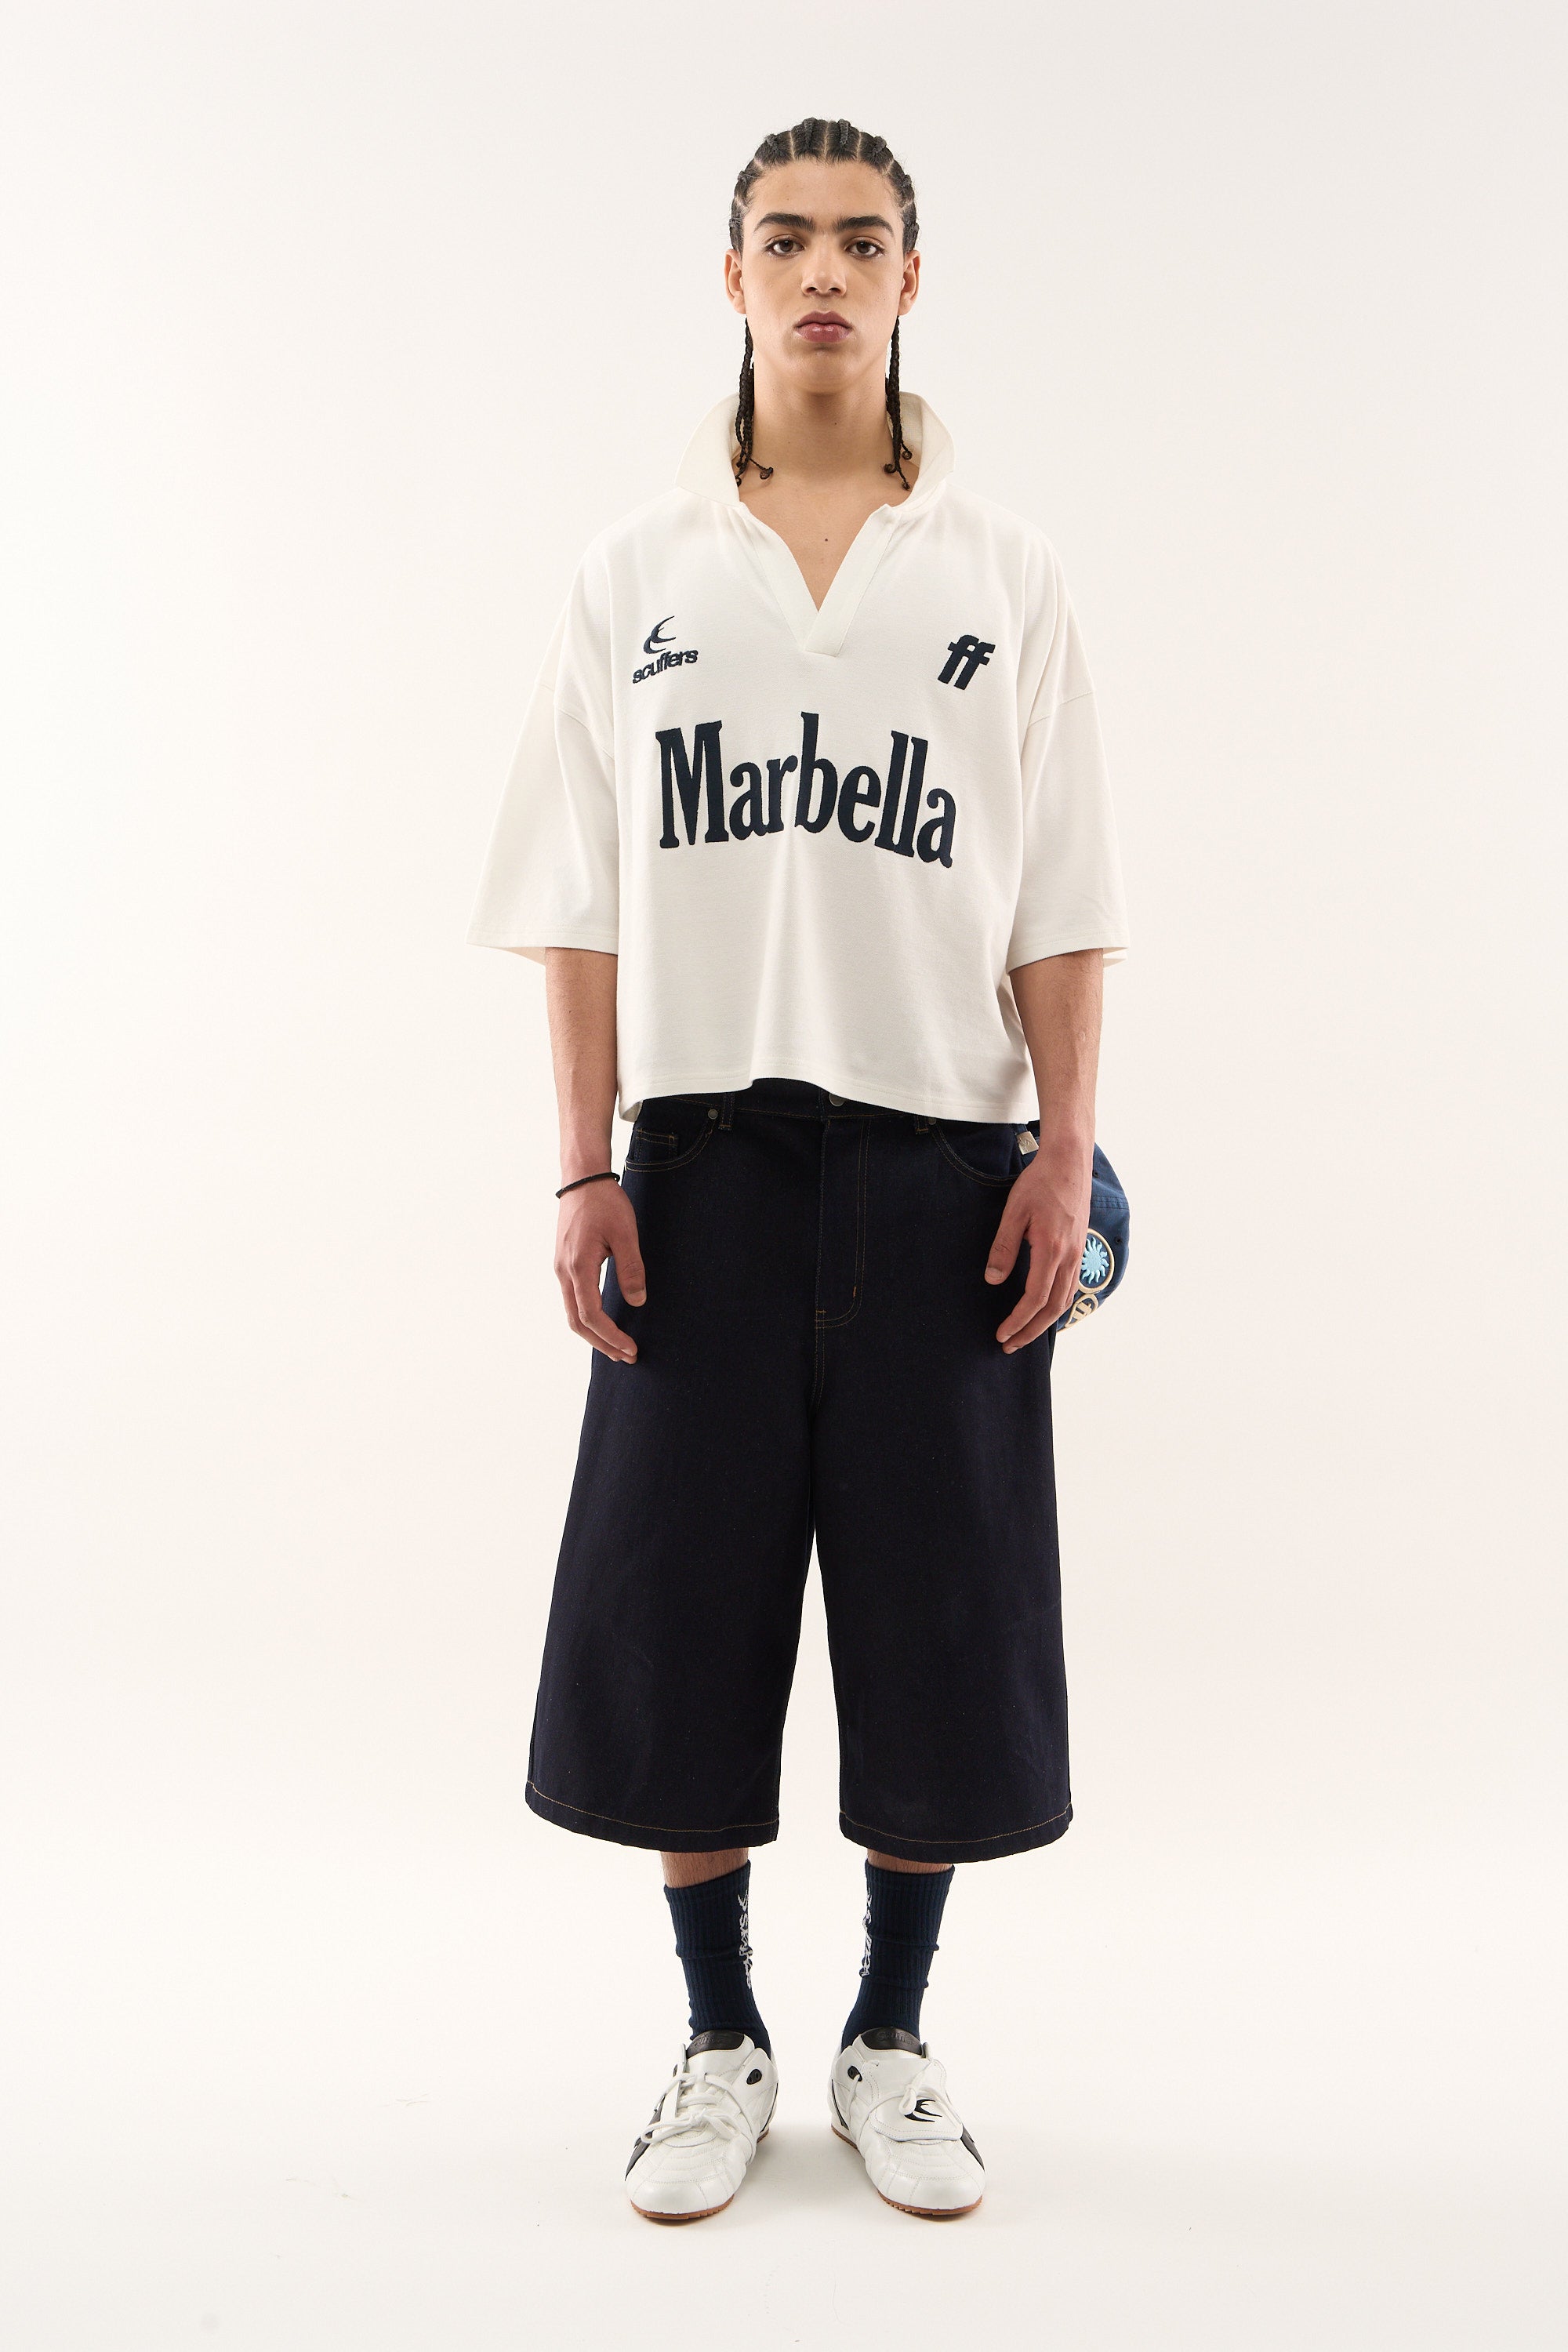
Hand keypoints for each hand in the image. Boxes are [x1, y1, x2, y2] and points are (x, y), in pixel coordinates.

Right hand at [554, 1180, 646, 1362]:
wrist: (582, 1179)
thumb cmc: (604, 1202)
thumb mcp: (625, 1233)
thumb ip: (631, 1269)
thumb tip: (638, 1301)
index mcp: (578, 1267)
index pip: (591, 1315)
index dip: (611, 1336)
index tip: (630, 1348)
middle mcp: (564, 1272)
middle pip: (577, 1322)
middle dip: (602, 1343)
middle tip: (626, 1356)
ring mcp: (561, 1268)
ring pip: (572, 1313)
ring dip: (595, 1333)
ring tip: (617, 1346)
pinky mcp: (564, 1263)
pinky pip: (572, 1300)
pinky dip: (588, 1318)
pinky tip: (604, 1321)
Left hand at [983, 1134, 1091, 1351]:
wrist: (1069, 1161)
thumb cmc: (1040, 1182)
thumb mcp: (1014, 1211)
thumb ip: (1003, 1247)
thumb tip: (993, 1280)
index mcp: (1052, 1249)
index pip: (1035, 1299)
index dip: (1018, 1321)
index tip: (1001, 1335)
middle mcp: (1070, 1256)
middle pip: (1053, 1308)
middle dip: (1031, 1331)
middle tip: (1010, 1345)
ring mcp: (1078, 1252)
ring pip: (1065, 1299)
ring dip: (1045, 1321)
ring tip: (1025, 1333)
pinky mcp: (1080, 1246)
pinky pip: (1071, 1285)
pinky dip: (1058, 1304)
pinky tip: (1045, 1308)